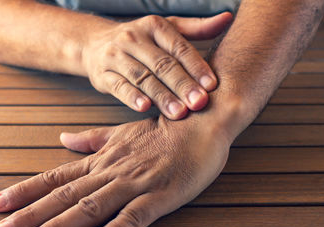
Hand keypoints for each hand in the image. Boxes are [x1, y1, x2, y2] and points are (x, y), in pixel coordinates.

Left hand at [0, 115, 230, 226]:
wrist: (200, 122)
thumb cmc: (162, 130)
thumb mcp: (122, 132)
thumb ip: (91, 139)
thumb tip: (63, 139)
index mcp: (102, 160)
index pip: (57, 177)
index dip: (26, 191)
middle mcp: (112, 172)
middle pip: (65, 196)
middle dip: (31, 215)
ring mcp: (136, 184)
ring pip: (92, 207)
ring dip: (61, 226)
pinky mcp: (162, 195)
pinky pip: (136, 216)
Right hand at [84, 13, 231, 119]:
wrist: (95, 44)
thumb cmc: (141, 40)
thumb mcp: (167, 28)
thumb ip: (197, 27)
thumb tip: (228, 17)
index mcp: (154, 26)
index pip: (178, 47)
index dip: (196, 66)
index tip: (212, 85)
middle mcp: (134, 38)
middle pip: (162, 64)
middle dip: (182, 85)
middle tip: (199, 103)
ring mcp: (116, 56)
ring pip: (142, 78)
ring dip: (162, 96)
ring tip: (179, 112)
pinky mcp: (103, 74)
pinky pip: (119, 86)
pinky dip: (132, 97)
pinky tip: (145, 107)